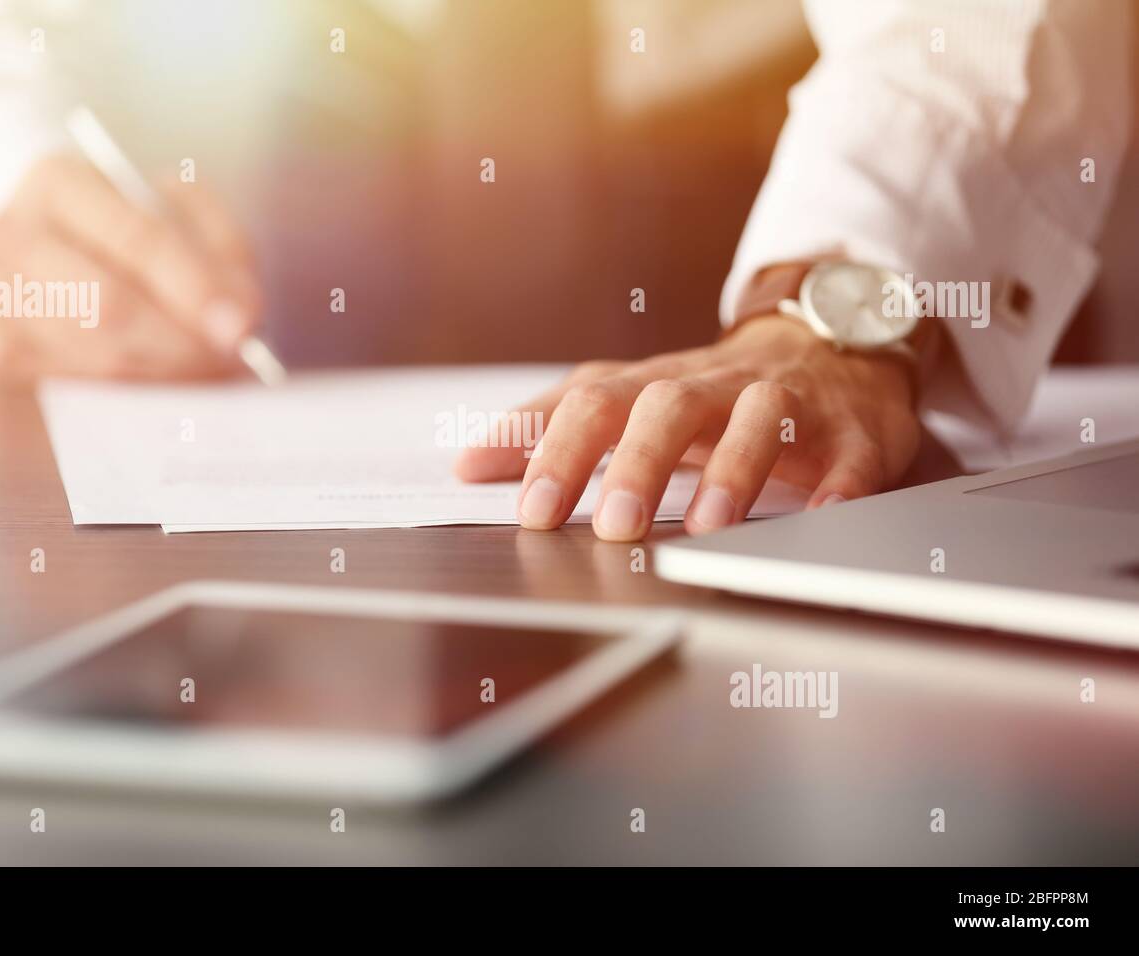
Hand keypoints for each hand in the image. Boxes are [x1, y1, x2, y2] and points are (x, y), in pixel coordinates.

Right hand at [0, 154, 261, 380]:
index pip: (134, 238)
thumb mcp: (181, 211)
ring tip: (208, 366)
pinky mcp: (0, 356)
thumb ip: (220, 248)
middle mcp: (11, 238)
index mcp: (57, 183)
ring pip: (98, 356)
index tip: (241, 323)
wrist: (53, 245)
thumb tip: (241, 314)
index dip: (193, 286)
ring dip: (168, 371)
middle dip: (182, 340)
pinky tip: (164, 378)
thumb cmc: (129, 226)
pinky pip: (83, 390)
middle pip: (106, 306)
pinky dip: (137, 392)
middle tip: (233, 357)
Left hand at [455, 316, 921, 540]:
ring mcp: (789, 404)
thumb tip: (469, 461)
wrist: (830, 345)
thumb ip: (554, 427)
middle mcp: (716, 387)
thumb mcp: (630, 400)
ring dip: (735, 470)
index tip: (529, 510)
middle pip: (670, 405)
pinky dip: (839, 487)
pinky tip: (822, 516)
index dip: (559, 451)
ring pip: (760, 417)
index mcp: (656, 385)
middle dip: (639, 462)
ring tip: (710, 527)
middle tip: (613, 526)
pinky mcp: (854, 432)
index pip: (595, 403)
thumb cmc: (711, 392)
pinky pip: (851, 456)